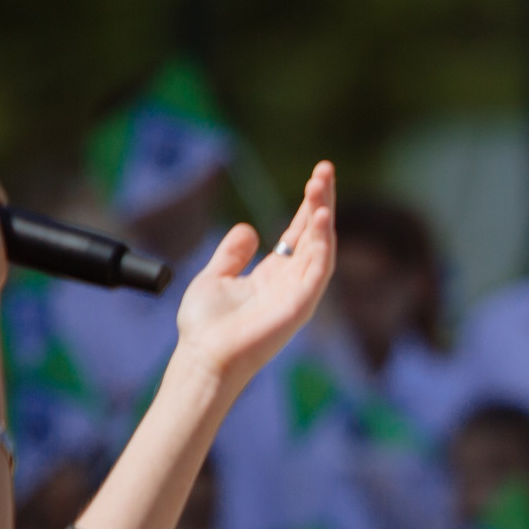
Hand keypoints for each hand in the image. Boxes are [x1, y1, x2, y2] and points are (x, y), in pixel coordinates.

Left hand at [173, 161, 336, 392]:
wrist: (203, 358)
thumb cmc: (207, 328)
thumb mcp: (215, 277)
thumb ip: (232, 254)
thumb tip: (249, 228)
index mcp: (275, 275)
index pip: (300, 233)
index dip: (309, 205)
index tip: (317, 177)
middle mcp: (292, 282)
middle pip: (315, 235)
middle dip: (322, 201)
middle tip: (325, 169)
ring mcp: (299, 294)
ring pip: (321, 247)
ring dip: (324, 215)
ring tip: (321, 185)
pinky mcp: (301, 306)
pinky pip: (319, 269)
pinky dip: (323, 243)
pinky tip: (320, 218)